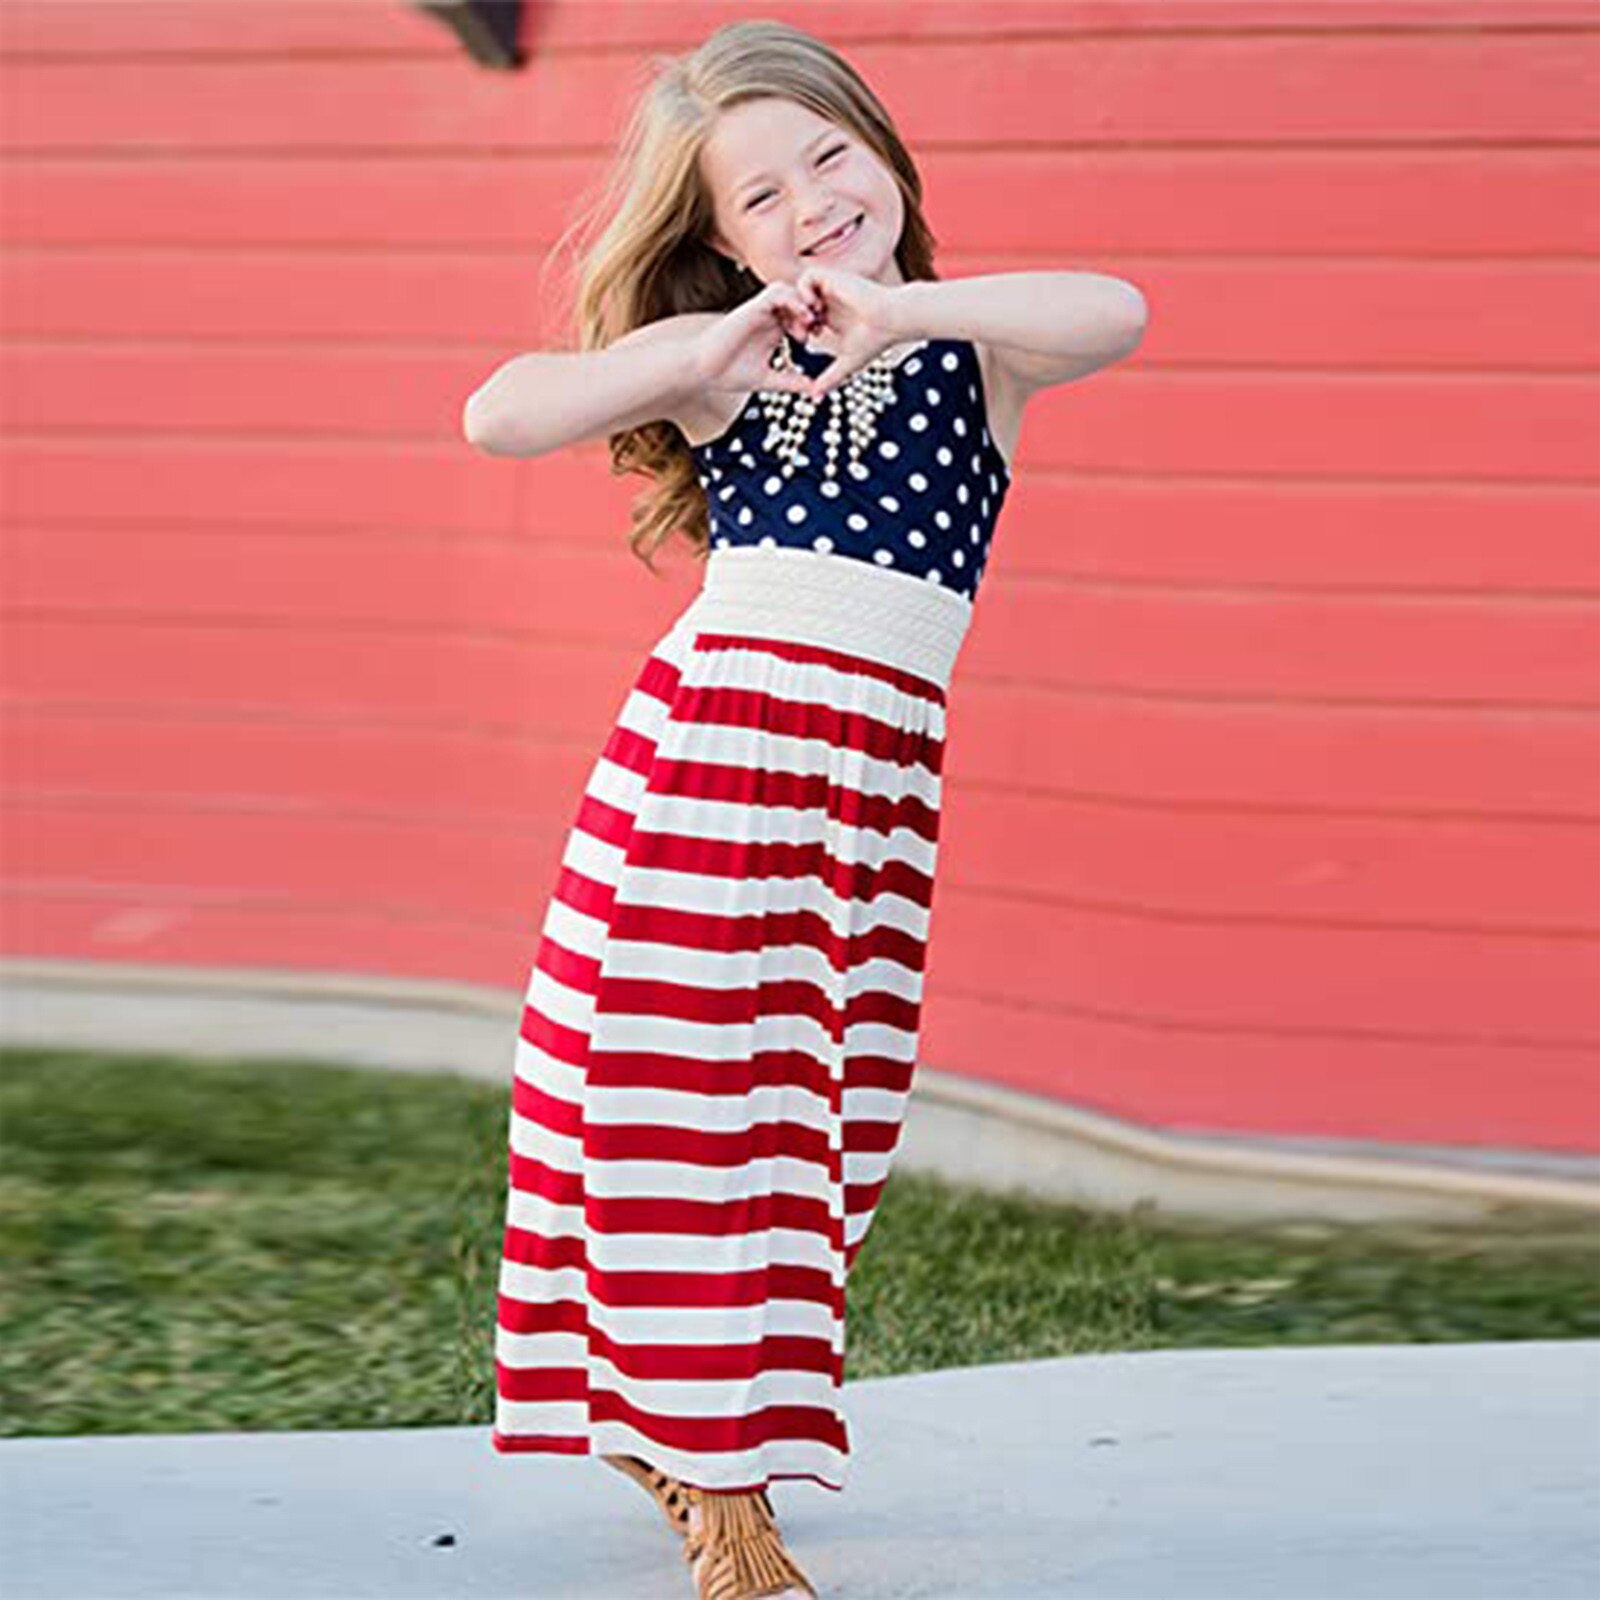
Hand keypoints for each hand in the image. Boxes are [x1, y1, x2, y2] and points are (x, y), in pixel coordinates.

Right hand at [691, 282, 826, 400]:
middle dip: (812, 312)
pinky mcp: (751, 307)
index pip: (799, 316)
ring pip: (789, 290)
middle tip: (818, 331)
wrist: (701, 369)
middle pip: (797, 300)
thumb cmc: (727, 374)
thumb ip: (789, 382)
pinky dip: (791, 299)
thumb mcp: (767, 379)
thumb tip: (813, 390)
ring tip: (809, 323)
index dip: (813, 324)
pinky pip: (777, 292)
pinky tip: (799, 317)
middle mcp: (767, 317)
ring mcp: (759, 310)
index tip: (820, 341)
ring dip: (803, 303)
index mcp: (772, 331)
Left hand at [791, 265, 905, 397]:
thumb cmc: (875, 341)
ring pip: (799, 288)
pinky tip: (814, 308)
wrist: (892, 320)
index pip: (802, 318)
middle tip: (800, 332)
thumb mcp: (847, 363)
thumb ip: (830, 378)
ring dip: (798, 303)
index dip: (796, 328)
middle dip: (793, 316)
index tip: (802, 341)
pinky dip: (805, 291)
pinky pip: (807, 276)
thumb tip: (815, 398)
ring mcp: (830, 289)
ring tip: (807, 320)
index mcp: (830, 318)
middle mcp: (828, 302)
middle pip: (797, 302)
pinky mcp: (834, 278)